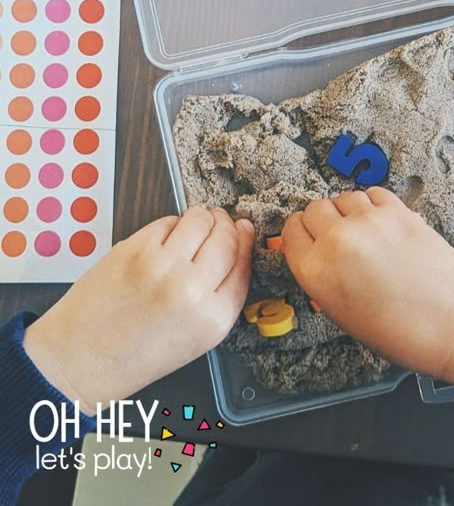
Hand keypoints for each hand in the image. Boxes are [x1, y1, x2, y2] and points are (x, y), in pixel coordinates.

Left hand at [24, 208, 253, 413]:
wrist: (82, 362)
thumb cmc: (136, 353)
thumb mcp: (196, 337)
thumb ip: (219, 296)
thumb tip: (238, 241)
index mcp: (214, 320)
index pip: (244, 264)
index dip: (245, 240)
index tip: (243, 228)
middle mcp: (194, 292)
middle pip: (227, 238)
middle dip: (225, 225)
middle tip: (219, 222)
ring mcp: (164, 267)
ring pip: (200, 220)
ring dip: (201, 217)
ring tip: (193, 225)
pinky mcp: (137, 250)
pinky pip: (168, 222)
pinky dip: (171, 225)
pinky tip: (165, 239)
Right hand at [282, 189, 453, 392]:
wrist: (452, 320)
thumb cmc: (399, 331)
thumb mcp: (343, 314)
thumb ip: (324, 278)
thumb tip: (318, 254)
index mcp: (315, 273)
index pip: (290, 231)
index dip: (300, 235)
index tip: (310, 240)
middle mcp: (336, 241)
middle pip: (313, 209)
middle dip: (322, 221)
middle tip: (339, 237)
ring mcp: (367, 221)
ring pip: (342, 197)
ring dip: (348, 212)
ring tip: (364, 232)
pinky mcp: (396, 210)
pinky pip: (371, 194)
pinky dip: (373, 204)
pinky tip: (383, 224)